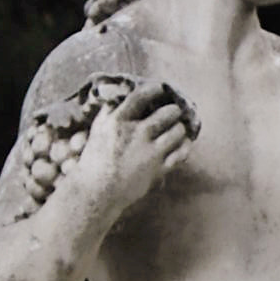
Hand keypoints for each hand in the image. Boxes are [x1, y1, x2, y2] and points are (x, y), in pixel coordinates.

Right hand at [78, 81, 195, 226]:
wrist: (97, 192)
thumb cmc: (95, 159)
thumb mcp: (98, 129)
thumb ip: (111, 111)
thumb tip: (122, 92)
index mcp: (117, 121)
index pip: (141, 96)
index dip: (154, 89)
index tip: (160, 88)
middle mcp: (136, 134)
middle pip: (167, 113)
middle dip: (173, 110)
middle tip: (174, 111)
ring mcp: (149, 153)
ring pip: (177, 131)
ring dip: (180, 127)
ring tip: (178, 127)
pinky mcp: (158, 170)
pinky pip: (181, 154)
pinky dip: (184, 146)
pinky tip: (183, 143)